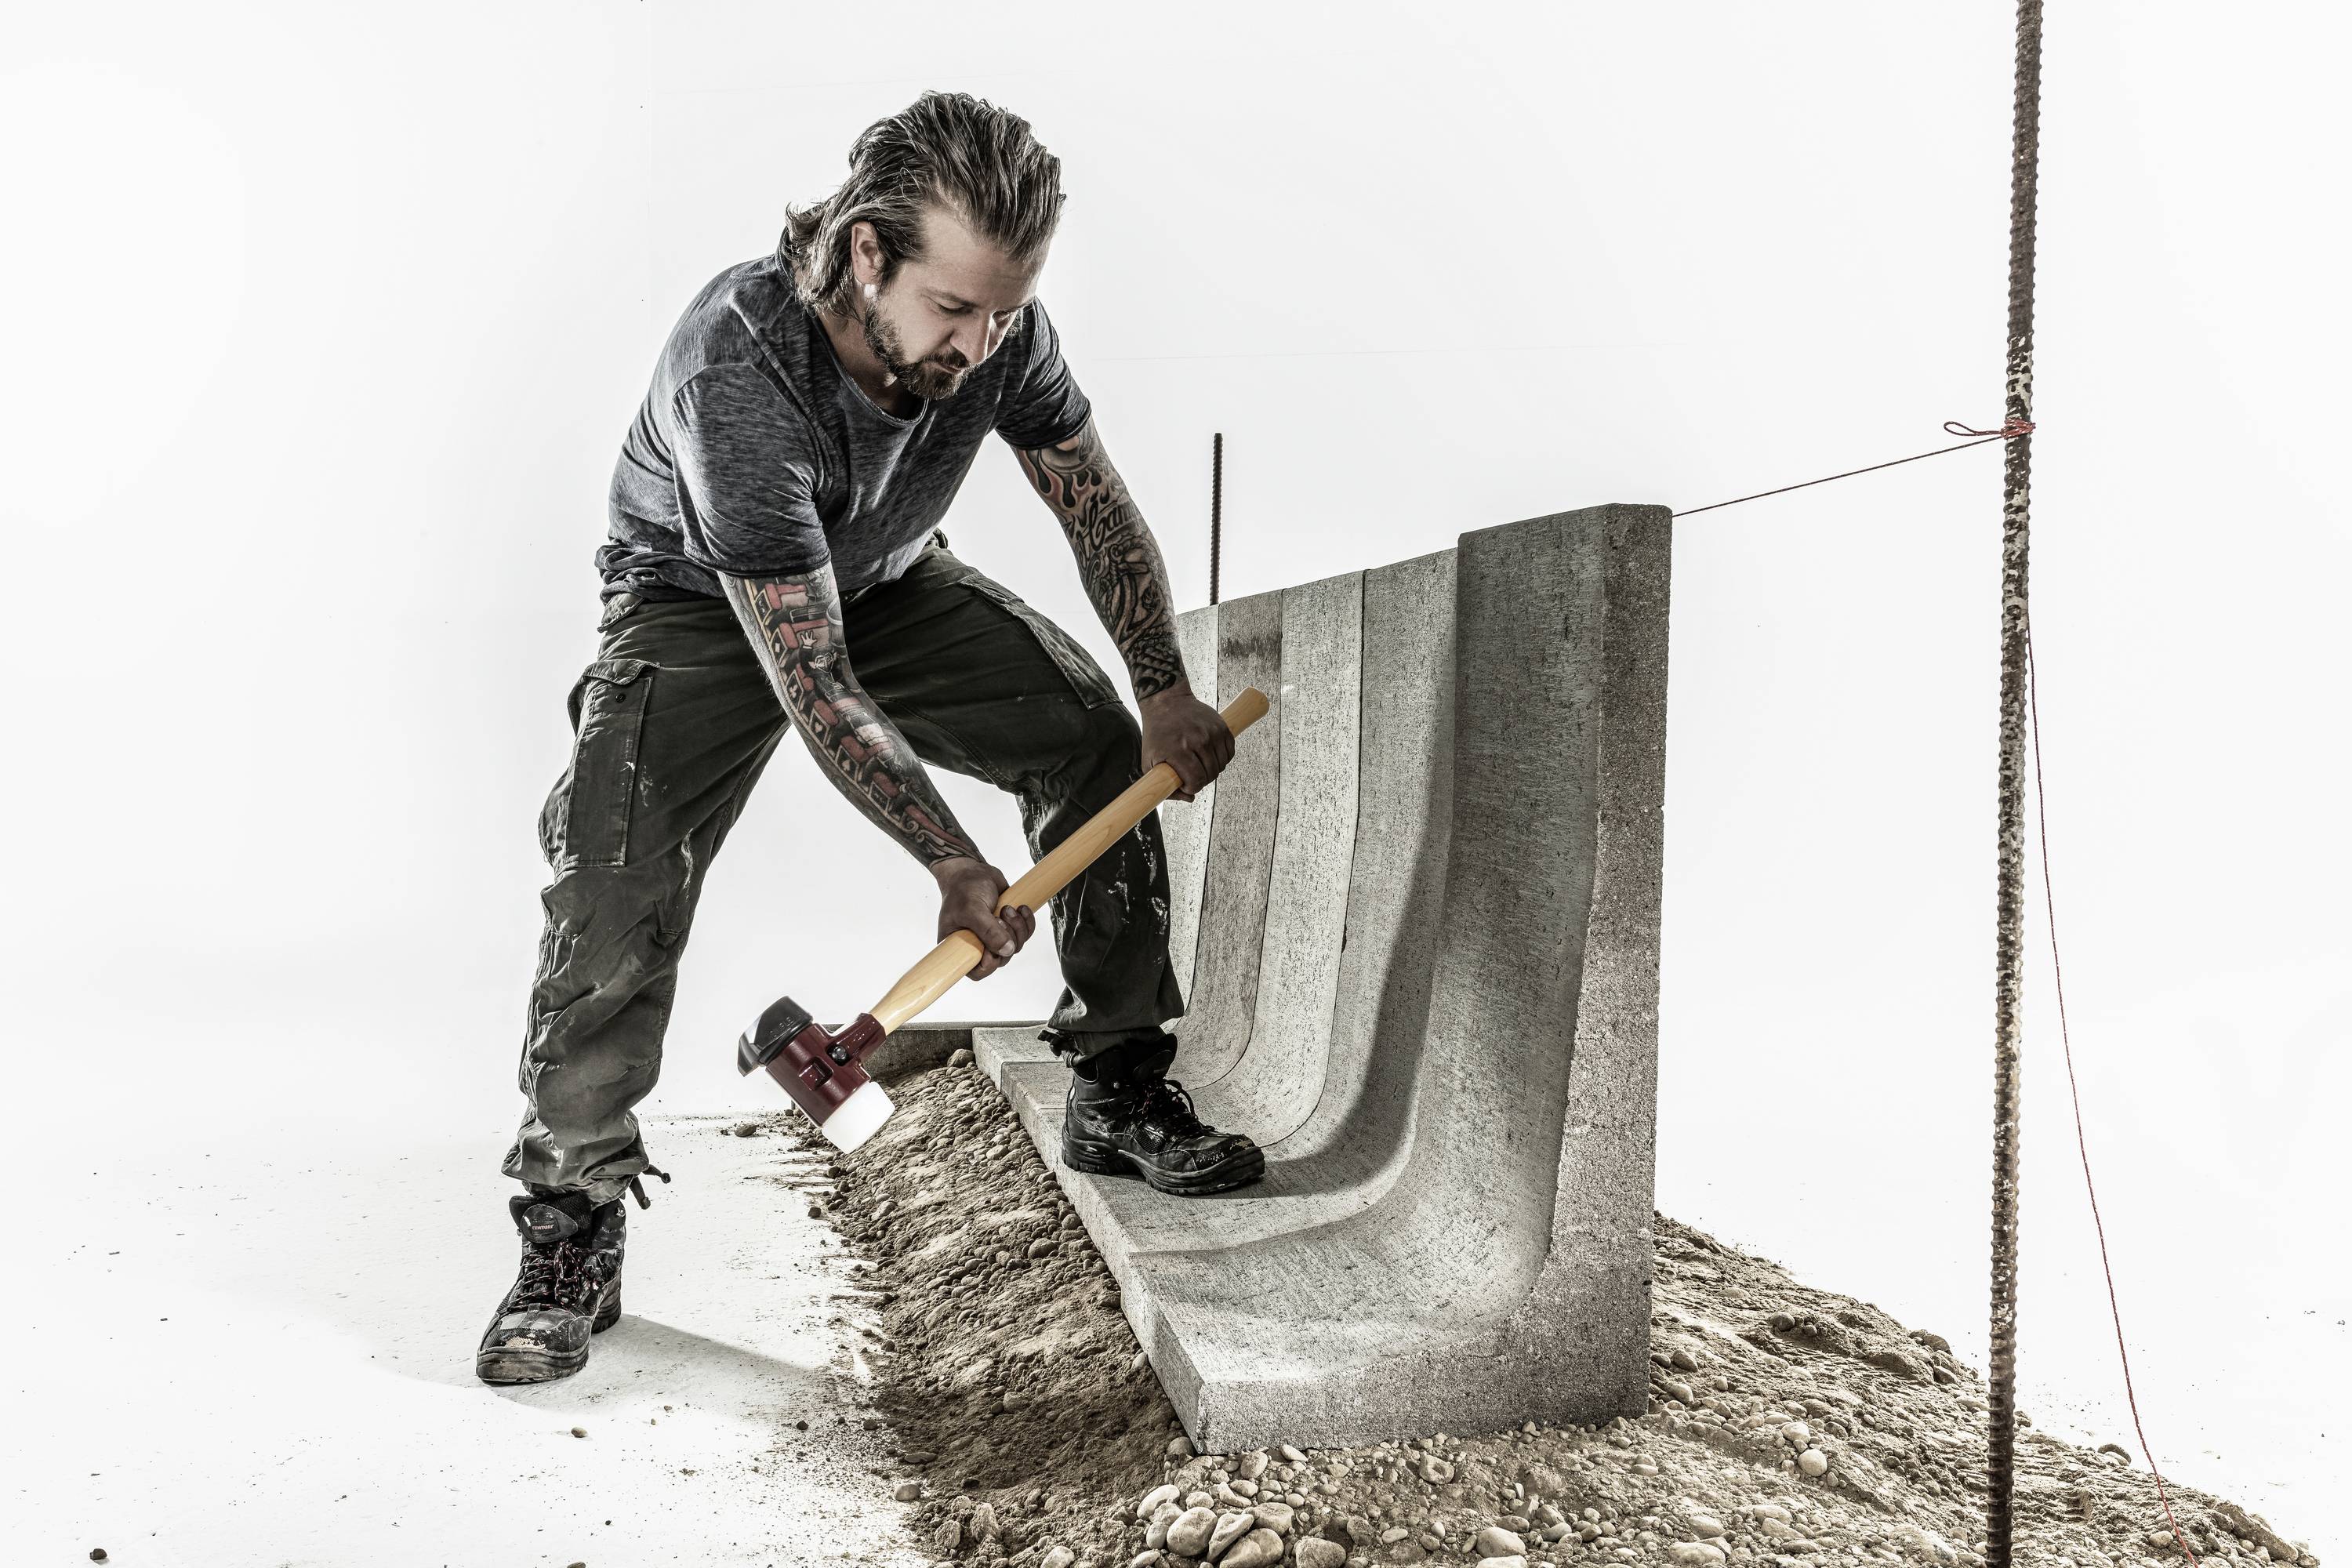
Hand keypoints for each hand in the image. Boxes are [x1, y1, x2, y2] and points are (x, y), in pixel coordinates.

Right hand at [932, 857, 1035, 979]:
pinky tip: (1021, 907)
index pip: (978, 971)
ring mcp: (994, 937)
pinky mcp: (1007, 926)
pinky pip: (1025, 933)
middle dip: (1007, 938)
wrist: (972, 871)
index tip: (991, 947)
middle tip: (1000, 916)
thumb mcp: (972, 910)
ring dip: (1018, 927)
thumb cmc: (963, 889)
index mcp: (961, 947)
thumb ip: (988, 931)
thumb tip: (1008, 951)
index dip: (989, 964)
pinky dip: (1027, 922)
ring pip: (1016, 946)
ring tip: (1008, 908)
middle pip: (1002, 959)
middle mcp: (978, 946)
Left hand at [1138, 683, 1235, 802]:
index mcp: (1178, 750)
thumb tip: (1190, 798)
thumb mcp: (1149, 761)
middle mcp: (1198, 740)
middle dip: (1202, 780)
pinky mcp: (1221, 727)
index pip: (1196, 780)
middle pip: (1211, 774)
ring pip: (1221, 766)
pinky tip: (1209, 755)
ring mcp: (1211, 732)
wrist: (1167, 702)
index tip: (1186, 783)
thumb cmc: (1157, 734)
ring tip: (1199, 763)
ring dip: (1212, 769)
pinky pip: (1229, 753)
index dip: (1192, 787)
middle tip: (1192, 773)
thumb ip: (1164, 785)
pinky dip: (1222, 758)